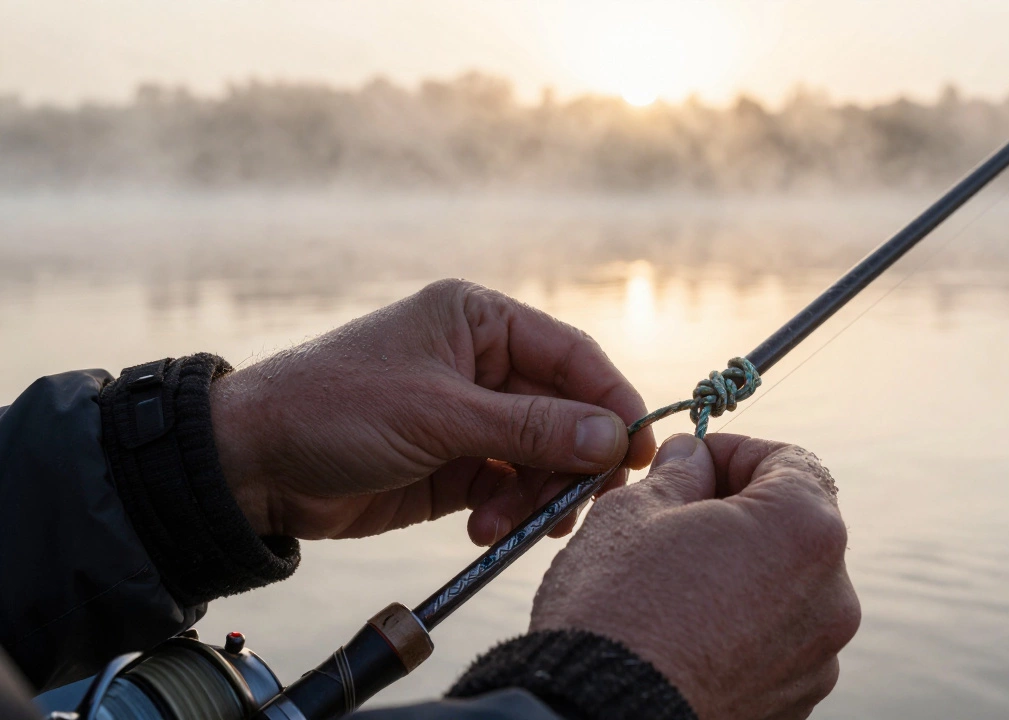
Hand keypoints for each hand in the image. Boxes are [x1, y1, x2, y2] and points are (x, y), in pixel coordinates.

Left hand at [209, 279, 656, 541]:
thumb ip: (531, 428)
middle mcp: (481, 363)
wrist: (251, 467)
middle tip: (574, 504)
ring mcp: (469, 417)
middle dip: (570, 461)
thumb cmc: (336, 410)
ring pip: (540, 457)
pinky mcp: (454, 465)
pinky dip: (506, 512)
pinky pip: (507, 487)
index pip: (571, 355)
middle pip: (564, 412)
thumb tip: (614, 438)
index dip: (611, 402)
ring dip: (534, 495)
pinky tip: (480, 528)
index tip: (639, 451)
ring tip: (504, 525)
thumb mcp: (439, 415)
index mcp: (479, 320)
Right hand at [530, 433, 858, 719]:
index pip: (792, 461)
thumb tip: (692, 458)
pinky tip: (686, 634)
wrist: (597, 717)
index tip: (692, 462)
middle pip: (793, 528)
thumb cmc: (615, 608)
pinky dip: (742, 630)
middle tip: (675, 518)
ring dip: (743, 574)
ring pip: (786, 590)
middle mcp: (832, 595)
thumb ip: (679, 472)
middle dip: (739, 513)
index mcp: (805, 529)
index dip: (736, 452)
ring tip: (674, 585)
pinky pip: (775, 646)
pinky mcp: (795, 705)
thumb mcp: (635, 511)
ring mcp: (818, 658)